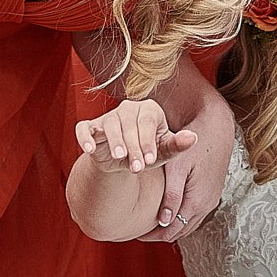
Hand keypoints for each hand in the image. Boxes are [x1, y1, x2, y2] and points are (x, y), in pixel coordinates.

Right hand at [76, 98, 193, 174]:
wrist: (124, 161)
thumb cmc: (147, 151)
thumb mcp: (163, 152)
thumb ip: (177, 145)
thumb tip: (193, 138)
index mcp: (149, 110)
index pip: (148, 122)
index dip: (148, 141)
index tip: (150, 160)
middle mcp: (128, 108)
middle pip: (129, 125)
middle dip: (134, 147)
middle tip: (137, 167)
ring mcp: (108, 116)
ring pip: (109, 124)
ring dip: (115, 142)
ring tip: (120, 157)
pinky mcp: (90, 127)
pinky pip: (84, 128)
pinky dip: (85, 137)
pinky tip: (90, 149)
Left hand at [139, 99, 235, 240]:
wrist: (217, 128)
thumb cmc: (195, 143)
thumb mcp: (178, 167)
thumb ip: (172, 195)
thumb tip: (164, 221)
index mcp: (197, 201)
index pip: (172, 231)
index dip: (152, 235)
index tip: (136, 232)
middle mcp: (206, 205)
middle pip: (180, 231)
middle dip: (160, 233)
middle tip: (140, 230)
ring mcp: (211, 200)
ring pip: (188, 224)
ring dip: (171, 226)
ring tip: (151, 222)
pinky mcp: (211, 193)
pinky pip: (194, 214)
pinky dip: (181, 217)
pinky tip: (169, 209)